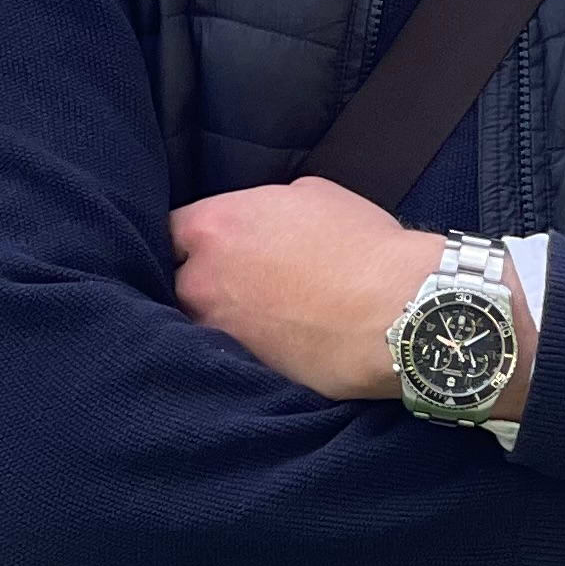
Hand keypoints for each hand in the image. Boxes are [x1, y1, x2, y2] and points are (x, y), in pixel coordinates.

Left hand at [168, 175, 434, 402]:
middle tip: (238, 279)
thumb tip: (260, 223)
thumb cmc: (362, 247)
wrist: (396, 313)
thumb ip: (264, 208)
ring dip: (221, 315)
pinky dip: (245, 346)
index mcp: (214, 227)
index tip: (209, 243)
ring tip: (261, 313)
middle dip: (201, 278)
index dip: (191, 237)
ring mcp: (218, 331)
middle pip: (178, 279)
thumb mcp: (310, 195)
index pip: (168, 230)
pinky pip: (229, 353)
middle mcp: (201, 280)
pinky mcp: (243, 369)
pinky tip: (277, 338)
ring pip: (200, 321)